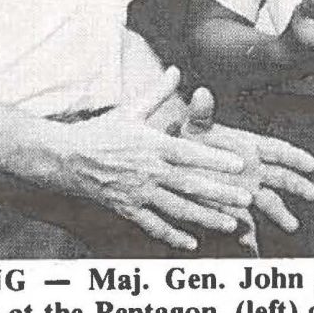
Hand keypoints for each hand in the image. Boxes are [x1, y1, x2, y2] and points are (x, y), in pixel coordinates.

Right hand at [58, 67, 251, 250]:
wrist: (66, 158)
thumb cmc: (101, 131)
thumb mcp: (130, 110)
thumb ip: (158, 92)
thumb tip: (177, 69)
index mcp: (151, 144)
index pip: (188, 152)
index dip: (214, 159)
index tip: (240, 164)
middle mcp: (147, 170)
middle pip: (189, 184)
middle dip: (220, 193)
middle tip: (247, 199)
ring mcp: (137, 193)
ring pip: (177, 209)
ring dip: (206, 218)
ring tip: (231, 224)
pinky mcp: (127, 209)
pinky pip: (154, 226)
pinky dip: (173, 236)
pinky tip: (193, 243)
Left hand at [181, 87, 313, 242]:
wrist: (173, 163)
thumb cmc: (185, 140)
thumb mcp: (192, 126)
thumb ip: (200, 113)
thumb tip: (200, 94)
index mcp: (247, 146)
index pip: (276, 150)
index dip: (293, 157)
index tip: (310, 164)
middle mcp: (251, 168)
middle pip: (280, 177)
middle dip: (297, 184)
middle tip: (312, 193)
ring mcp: (243, 188)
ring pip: (268, 202)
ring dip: (280, 213)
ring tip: (291, 225)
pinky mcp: (231, 206)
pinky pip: (245, 222)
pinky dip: (248, 234)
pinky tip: (250, 245)